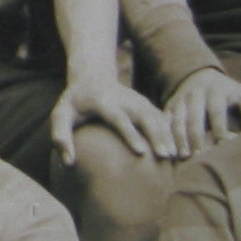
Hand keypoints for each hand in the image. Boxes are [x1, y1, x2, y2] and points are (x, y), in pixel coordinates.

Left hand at [51, 73, 176, 164]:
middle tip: (165, 156)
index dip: (131, 134)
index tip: (141, 152)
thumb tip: (69, 163)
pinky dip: (172, 131)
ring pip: (157, 116)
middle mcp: (124, 99)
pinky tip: (179, 148)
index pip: (119, 118)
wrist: (91, 77)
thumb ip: (61, 136)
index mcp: (103, 102)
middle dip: (157, 135)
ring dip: (168, 134)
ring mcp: (138, 100)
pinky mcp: (146, 104)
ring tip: (176, 156)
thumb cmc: (74, 103)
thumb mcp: (61, 115)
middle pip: (144, 115)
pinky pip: (163, 117)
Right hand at [164, 68, 240, 155]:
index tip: (223, 146)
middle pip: (193, 116)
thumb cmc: (231, 95)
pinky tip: (169, 150)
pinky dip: (165, 135)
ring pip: (176, 119)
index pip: (216, 111)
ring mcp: (181, 98)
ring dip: (178, 138)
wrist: (202, 77)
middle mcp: (196, 92)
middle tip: (198, 156)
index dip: (219, 130)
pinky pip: (165, 121)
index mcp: (217, 90)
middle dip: (196, 137)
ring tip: (182, 155)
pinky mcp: (170, 105)